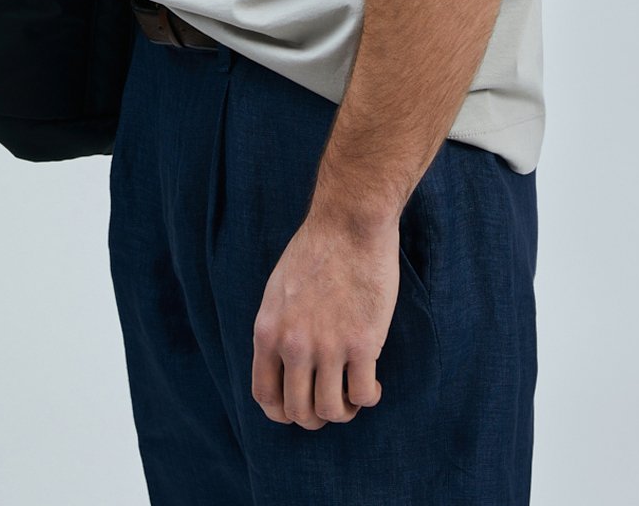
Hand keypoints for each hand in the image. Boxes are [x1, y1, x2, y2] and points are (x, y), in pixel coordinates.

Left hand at [250, 211, 400, 428]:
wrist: (349, 222)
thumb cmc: (317, 249)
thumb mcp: (278, 290)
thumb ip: (279, 329)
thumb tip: (284, 364)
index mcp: (268, 331)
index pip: (265, 396)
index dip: (283, 412)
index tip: (300, 406)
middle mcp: (294, 345)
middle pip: (298, 411)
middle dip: (315, 417)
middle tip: (332, 402)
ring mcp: (328, 346)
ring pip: (330, 410)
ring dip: (343, 412)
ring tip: (353, 395)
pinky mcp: (362, 343)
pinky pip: (363, 395)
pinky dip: (369, 398)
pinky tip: (373, 383)